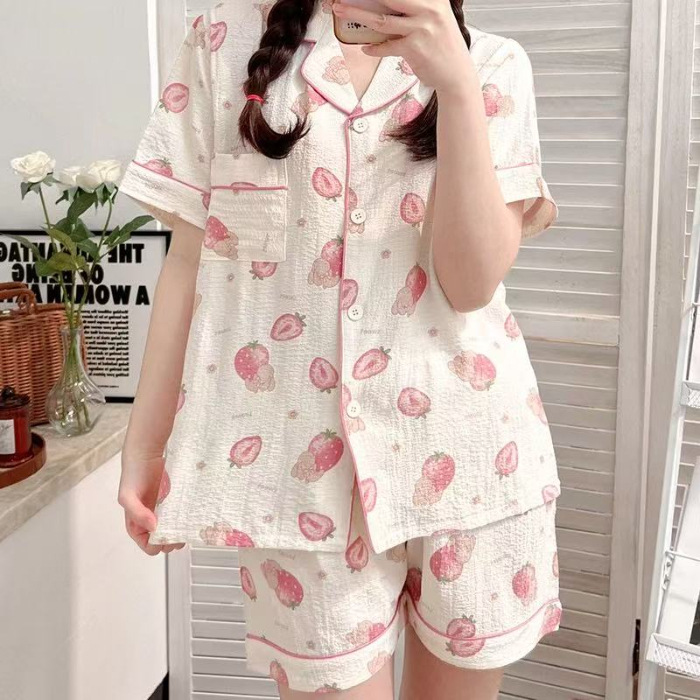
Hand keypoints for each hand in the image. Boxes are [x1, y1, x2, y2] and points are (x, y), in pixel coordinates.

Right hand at [118, 449, 184, 554]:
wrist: (146, 453)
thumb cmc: (133, 475)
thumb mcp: (127, 496)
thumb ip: (136, 514)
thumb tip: (152, 528)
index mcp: (136, 524)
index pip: (148, 546)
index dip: (158, 545)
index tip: (168, 538)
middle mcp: (149, 521)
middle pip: (163, 541)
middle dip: (172, 541)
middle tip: (182, 533)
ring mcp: (162, 512)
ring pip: (173, 530)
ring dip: (180, 531)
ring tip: (187, 525)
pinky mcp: (172, 502)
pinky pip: (179, 516)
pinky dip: (185, 519)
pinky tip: (189, 515)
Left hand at [331, 0, 472, 92]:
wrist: (456, 74)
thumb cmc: (441, 46)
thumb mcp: (434, 18)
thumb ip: (414, 8)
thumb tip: (383, 6)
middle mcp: (429, 8)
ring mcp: (421, 27)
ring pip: (380, 19)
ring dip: (357, 15)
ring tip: (340, 11)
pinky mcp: (414, 47)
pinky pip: (386, 46)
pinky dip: (374, 48)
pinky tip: (366, 48)